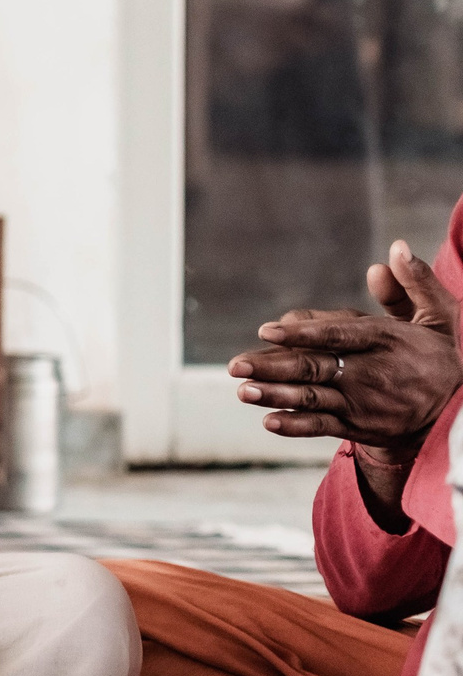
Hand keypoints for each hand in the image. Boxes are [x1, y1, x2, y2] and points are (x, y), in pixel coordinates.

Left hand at [230, 239, 460, 460]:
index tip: (268, 329)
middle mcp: (371, 373)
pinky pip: (324, 427)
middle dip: (274, 366)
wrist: (456, 411)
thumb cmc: (438, 354)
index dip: (304, 333)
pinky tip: (269, 422)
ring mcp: (363, 403)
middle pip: (316, 367)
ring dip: (276, 396)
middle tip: (235, 364)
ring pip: (314, 398)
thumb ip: (413, 284)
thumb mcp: (437, 316)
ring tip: (243, 391)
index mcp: (386, 340)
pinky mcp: (360, 426)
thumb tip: (395, 248)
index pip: (340, 335)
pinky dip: (297, 426)